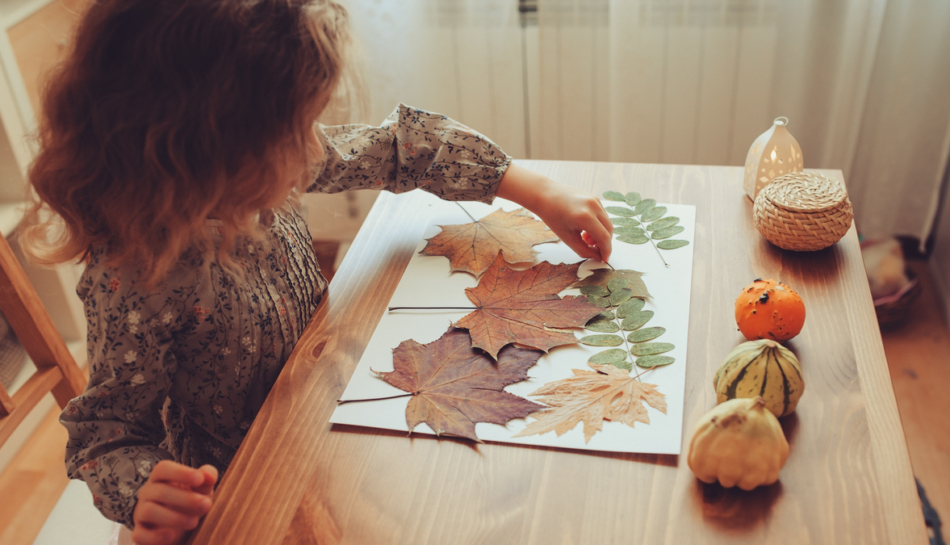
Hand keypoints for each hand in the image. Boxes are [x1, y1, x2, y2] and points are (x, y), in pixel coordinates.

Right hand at [132, 461, 217, 544]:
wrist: (176, 527)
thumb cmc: (189, 501)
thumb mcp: (201, 488)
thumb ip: (207, 478)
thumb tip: (209, 475)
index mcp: (161, 478)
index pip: (163, 469)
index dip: (180, 473)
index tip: (199, 479)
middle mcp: (147, 493)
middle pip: (159, 491)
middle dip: (185, 498)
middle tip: (206, 505)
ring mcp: (141, 513)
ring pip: (149, 511)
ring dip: (174, 517)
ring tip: (194, 522)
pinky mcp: (140, 533)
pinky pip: (140, 535)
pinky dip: (154, 537)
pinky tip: (171, 536)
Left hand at [496, 163, 612, 261]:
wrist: (545, 195)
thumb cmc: (553, 216)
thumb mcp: (567, 238)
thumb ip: (584, 251)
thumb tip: (598, 257)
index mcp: (585, 217)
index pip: (604, 237)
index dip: (606, 251)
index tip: (604, 259)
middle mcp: (593, 206)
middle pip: (609, 230)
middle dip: (603, 243)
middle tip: (593, 249)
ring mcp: (595, 200)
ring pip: (607, 222)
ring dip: (600, 234)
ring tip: (584, 237)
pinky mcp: (595, 197)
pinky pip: (602, 215)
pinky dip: (598, 224)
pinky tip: (585, 228)